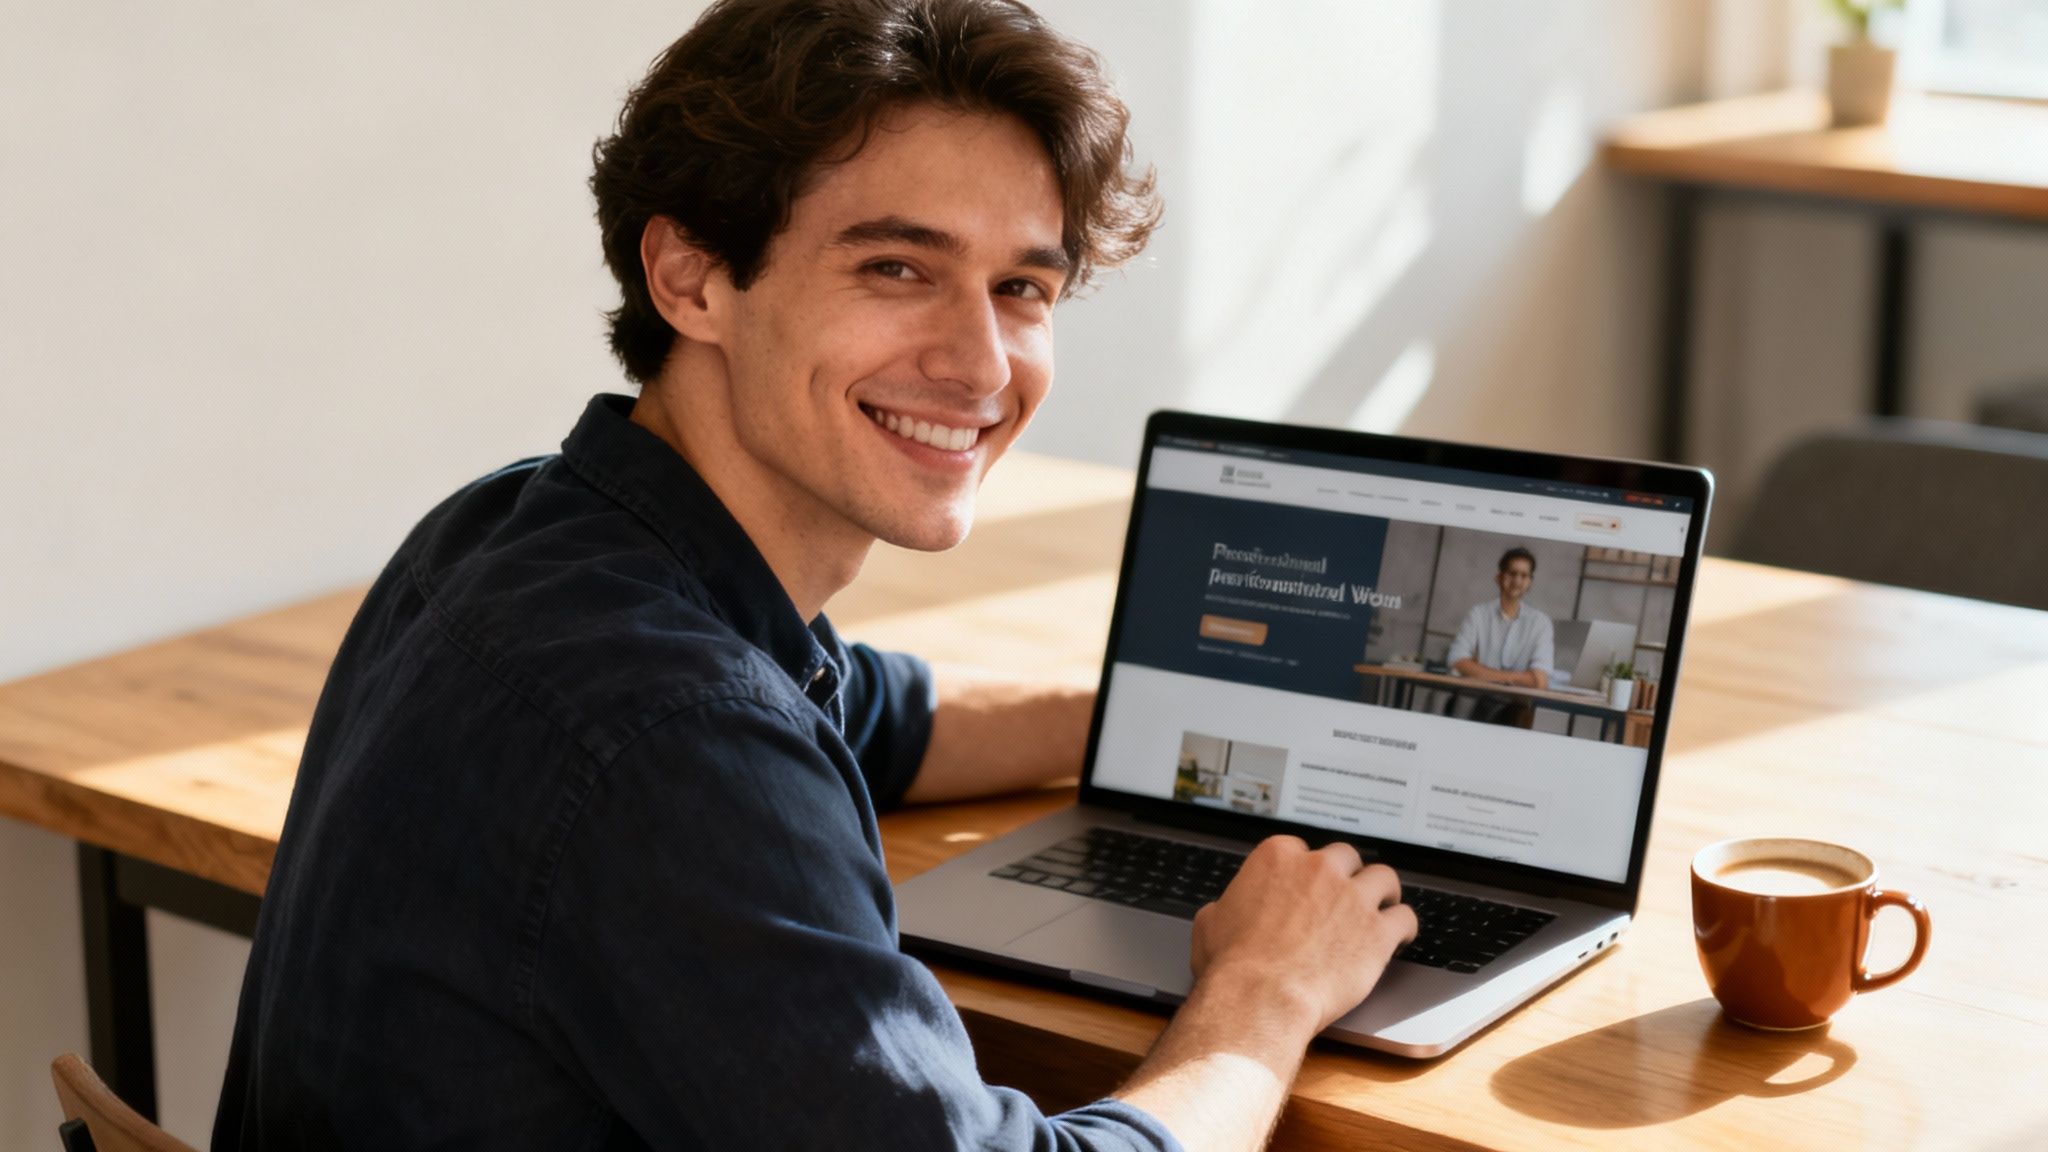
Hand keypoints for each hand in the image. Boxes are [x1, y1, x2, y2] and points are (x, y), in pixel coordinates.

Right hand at [1190, 836, 1417, 1032]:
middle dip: (1346, 875)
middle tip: (1345, 895)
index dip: (1306, 871)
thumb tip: (1226, 911)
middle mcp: (1319, 868)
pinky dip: (1404, 926)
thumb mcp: (1211, 923)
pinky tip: (1400, 936)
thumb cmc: (1232, 966)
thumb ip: (1228, 906)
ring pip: (1384, 877)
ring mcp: (1352, 897)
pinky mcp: (1378, 931)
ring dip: (1382, 891)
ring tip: (1382, 905)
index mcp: (1277, 857)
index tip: (1308, 886)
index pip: (1301, 850)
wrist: (1260, 998)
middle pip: (1346, 857)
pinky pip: (1405, 917)